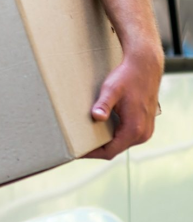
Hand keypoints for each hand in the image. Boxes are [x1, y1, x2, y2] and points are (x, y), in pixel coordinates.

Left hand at [84, 45, 163, 159]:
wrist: (145, 67)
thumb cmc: (127, 77)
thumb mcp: (111, 90)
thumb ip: (104, 105)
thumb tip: (96, 117)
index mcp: (134, 129)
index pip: (109, 152)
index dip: (91, 153)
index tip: (75, 152)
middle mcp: (143, 134)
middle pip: (114, 150)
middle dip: (95, 149)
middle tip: (75, 145)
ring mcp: (145, 131)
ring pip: (120, 144)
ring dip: (104, 143)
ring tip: (84, 138)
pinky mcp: (144, 126)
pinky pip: (125, 137)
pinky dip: (112, 136)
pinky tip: (98, 130)